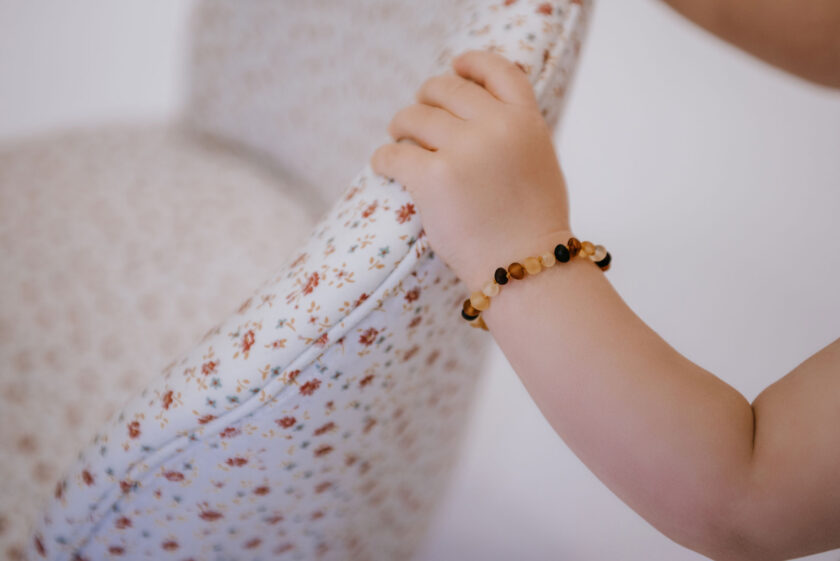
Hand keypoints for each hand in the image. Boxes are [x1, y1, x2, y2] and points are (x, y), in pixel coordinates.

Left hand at [371, 49, 571, 291]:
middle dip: (424, 100)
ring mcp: (463, 150)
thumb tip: (480, 112)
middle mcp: (495, 126)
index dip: (471, 64)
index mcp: (526, 120)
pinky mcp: (433, 178)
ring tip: (398, 140)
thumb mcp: (539, 163)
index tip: (454, 65)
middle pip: (445, 89)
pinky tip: (383, 165)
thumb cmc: (533, 225)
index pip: (497, 70)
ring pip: (413, 118)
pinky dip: (384, 159)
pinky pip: (394, 154)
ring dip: (400, 127)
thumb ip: (516, 132)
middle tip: (414, 118)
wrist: (525, 266)